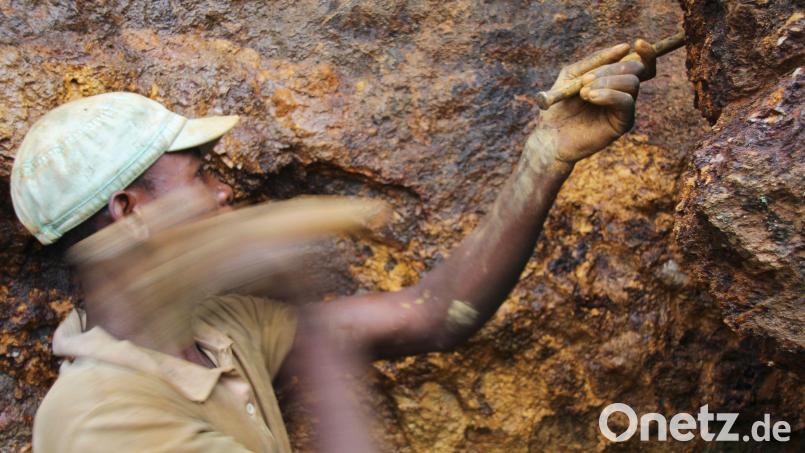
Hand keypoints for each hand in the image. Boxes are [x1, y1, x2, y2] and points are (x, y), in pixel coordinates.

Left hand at [525, 39, 656, 166]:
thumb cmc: (559, 106)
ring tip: (584, 93)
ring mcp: (624, 108)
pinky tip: (591, 97)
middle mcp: (622, 92)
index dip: (645, 52)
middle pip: (636, 69)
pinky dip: (609, 95)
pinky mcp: (623, 123)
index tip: (638, 42)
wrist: (550, 135)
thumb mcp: (573, 75)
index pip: (639, 63)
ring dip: (607, 82)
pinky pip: (626, 102)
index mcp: (613, 79)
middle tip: (585, 80)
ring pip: (632, 84)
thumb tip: (625, 47)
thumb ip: (596, 61)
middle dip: (611, 69)